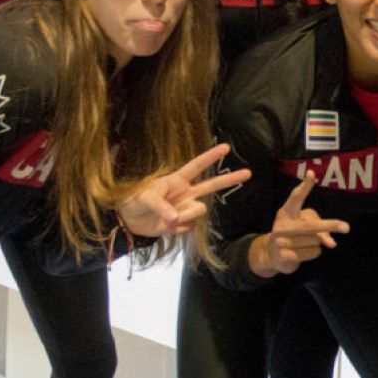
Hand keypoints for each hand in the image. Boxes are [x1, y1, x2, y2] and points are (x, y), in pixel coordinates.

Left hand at [118, 143, 251, 235]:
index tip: (226, 147)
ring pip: (199, 211)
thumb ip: (160, 206)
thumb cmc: (133, 201)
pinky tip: (166, 227)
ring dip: (185, 217)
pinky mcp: (184, 224)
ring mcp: (186, 209)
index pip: (196, 166)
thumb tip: (175, 218)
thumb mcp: (143, 198)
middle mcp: (186, 193)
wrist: (128, 222)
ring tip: (166, 220)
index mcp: (176, 181)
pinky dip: (177, 229)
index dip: (211, 157)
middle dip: (230, 179)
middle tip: (249, 173)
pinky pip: (189, 227)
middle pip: (212, 185)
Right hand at [247, 172, 349, 277]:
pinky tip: (304, 252)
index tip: (312, 173)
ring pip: (315, 240)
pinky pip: (313, 252)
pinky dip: (314, 253)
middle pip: (311, 225)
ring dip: (318, 243)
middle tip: (346, 227)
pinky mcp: (284, 256)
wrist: (272, 255)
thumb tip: (331, 244)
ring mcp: (281, 241)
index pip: (295, 197)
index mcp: (286, 213)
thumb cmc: (293, 235)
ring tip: (305, 243)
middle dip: (329, 225)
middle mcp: (282, 225)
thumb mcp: (303, 227)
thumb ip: (320, 230)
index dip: (304, 186)